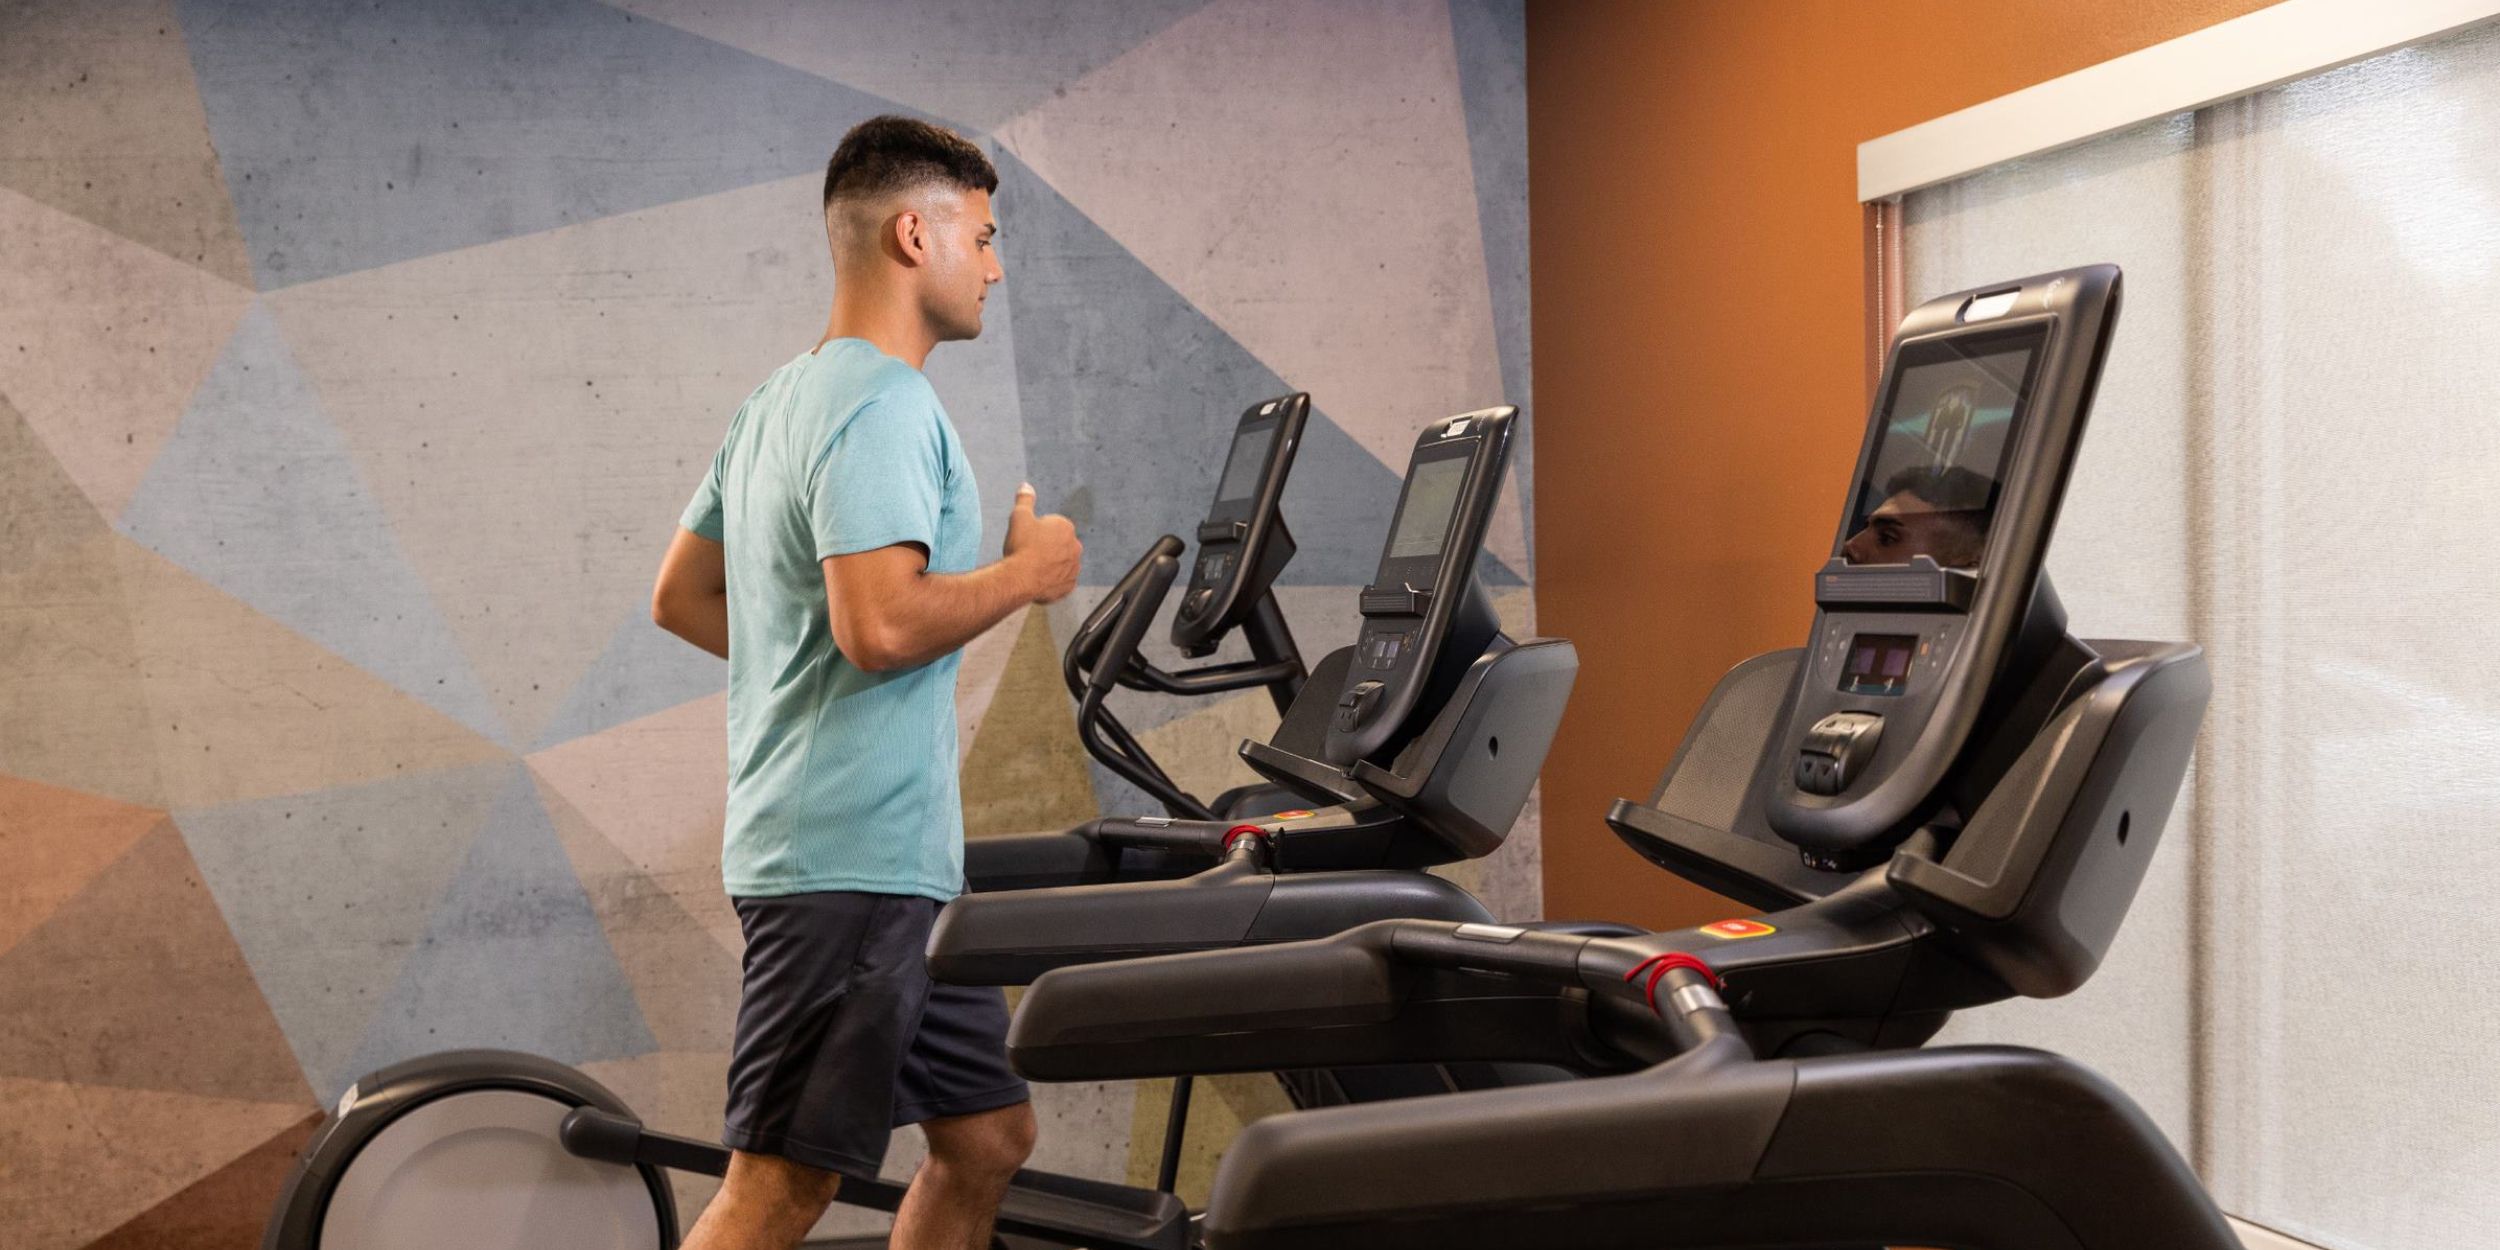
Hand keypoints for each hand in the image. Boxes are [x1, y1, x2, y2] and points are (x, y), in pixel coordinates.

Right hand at [1005, 482, 1080, 603]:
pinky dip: (1052, 579)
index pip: (1052, 526)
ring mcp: (1074, 567)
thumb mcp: (1019, 516)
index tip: (1028, 539)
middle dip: (1047, 547)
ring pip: (1061, 562)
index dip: (1037, 531)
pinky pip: (1061, 580)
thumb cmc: (1021, 546)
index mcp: (1066, 527)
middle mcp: (1075, 546)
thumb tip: (1026, 486)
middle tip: (1029, 552)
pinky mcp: (1069, 584)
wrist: (1020, 577)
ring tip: (1033, 567)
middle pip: (1058, 544)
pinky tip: (1039, 578)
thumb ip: (1025, 499)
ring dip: (1051, 563)